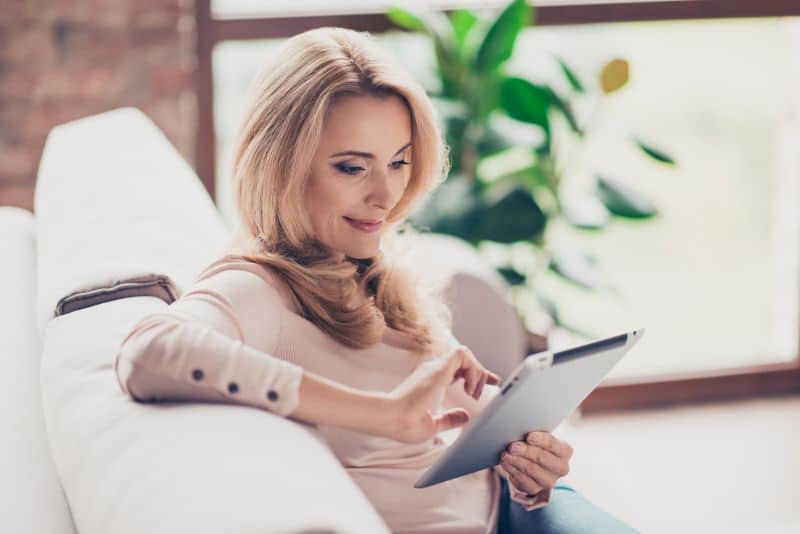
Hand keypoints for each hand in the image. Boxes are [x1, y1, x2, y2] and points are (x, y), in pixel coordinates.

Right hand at [383, 346, 500, 443]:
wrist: (389, 419)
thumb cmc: (403, 424)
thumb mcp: (433, 425)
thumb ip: (449, 419)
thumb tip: (465, 416)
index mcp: (431, 382)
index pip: (457, 370)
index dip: (475, 374)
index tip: (489, 382)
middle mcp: (433, 371)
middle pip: (463, 360)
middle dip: (481, 371)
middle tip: (494, 382)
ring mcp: (435, 368)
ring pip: (465, 354)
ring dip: (476, 372)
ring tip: (473, 393)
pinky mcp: (438, 369)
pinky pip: (463, 355)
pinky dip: (473, 369)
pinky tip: (469, 387)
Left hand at [498, 431, 572, 496]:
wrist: (533, 461)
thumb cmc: (537, 444)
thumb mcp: (540, 436)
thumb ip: (534, 434)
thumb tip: (520, 430)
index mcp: (565, 451)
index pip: (554, 445)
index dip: (541, 440)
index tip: (529, 436)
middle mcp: (561, 468)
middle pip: (542, 458)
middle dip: (526, 451)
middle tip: (512, 446)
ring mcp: (549, 481)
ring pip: (531, 470)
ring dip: (516, 461)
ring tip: (505, 454)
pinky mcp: (535, 488)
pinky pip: (522, 480)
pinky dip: (512, 470)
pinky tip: (505, 463)